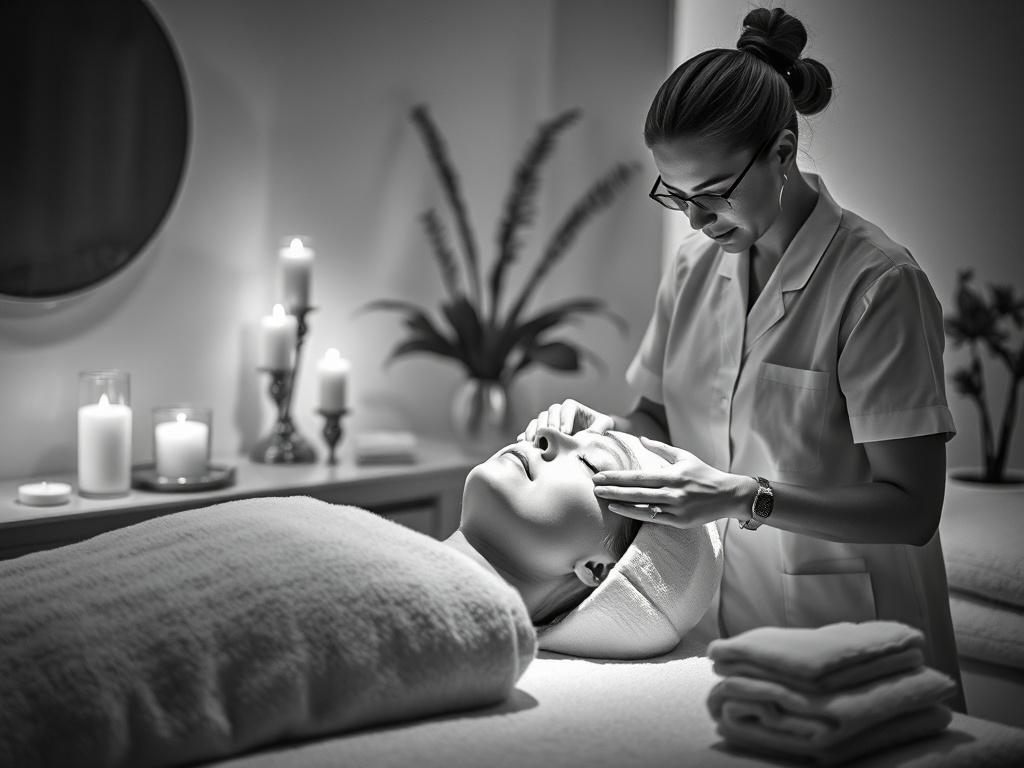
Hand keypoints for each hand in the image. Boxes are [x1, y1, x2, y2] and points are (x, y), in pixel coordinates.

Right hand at [516, 398, 614, 441]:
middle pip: (550, 411)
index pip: (567, 407)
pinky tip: (523, 444)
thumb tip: (593, 434)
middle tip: (551, 437)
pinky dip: (526, 436)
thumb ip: (600, 427)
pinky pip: (531, 430)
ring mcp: (549, 421)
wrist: (590, 439)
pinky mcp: (542, 432)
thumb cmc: (599, 429)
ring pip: (539, 420)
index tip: (566, 432)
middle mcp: (559, 412)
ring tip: (536, 442)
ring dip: (536, 430)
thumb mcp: (604, 426)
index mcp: (573, 407)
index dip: (565, 418)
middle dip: (550, 423)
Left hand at [593, 436, 753, 528]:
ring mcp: (675, 508)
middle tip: (593, 488)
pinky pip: (653, 519)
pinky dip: (636, 515)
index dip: (617, 476)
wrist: (728, 495)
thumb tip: (640, 438)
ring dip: (620, 504)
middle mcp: (672, 492)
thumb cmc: (704, 474)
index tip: (600, 475)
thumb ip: (660, 449)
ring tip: (602, 500)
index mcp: (671, 474)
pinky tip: (621, 511)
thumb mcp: (684, 457)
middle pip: (636, 492)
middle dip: (613, 490)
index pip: (638, 476)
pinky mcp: (679, 522)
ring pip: (642, 507)